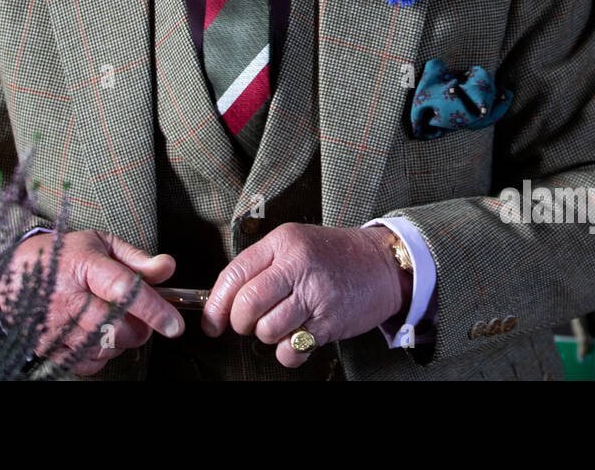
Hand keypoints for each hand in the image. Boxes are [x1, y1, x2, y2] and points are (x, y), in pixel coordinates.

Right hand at [0, 229, 184, 376]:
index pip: (124, 290)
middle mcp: (66, 297)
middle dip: (140, 329)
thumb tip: (168, 267)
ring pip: (104, 349)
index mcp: (83, 265)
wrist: (12, 272)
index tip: (174, 324)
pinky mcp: (46, 346)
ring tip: (116, 321)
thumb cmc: (63, 256)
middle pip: (116, 328)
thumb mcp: (100, 244)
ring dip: (121, 341)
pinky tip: (98, 335)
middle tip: (141, 318)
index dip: (153, 309)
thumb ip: (136, 258)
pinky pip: (87, 363)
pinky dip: (102, 355)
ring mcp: (54, 325)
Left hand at [200, 223, 408, 367]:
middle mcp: (297, 265)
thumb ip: (262, 266)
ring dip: (267, 335)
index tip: (212, 321)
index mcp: (283, 242)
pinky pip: (292, 349)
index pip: (235, 274)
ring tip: (283, 323)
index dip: (217, 303)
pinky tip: (298, 336)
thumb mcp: (295, 244)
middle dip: (240, 322)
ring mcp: (315, 294)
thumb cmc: (335, 256)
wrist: (382, 264)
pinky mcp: (329, 322)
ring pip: (266, 329)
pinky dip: (288, 351)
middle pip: (247, 304)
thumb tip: (224, 301)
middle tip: (249, 322)